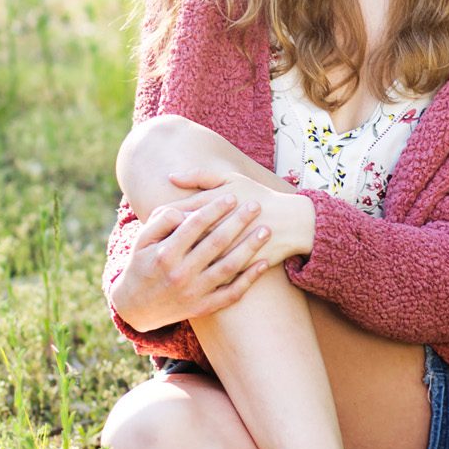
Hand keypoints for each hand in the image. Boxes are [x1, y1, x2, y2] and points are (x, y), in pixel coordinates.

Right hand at [110, 188, 275, 331]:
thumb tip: (185, 210)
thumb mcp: (141, 240)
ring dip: (250, 247)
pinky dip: (249, 279)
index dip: (215, 209)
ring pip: (229, 267)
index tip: (231, 196)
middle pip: (216, 243)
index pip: (195, 225)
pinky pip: (231, 294)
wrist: (136, 308)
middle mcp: (181, 274)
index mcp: (165, 254)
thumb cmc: (140, 266)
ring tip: (266, 230)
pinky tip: (263, 263)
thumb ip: (161, 221)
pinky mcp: (203, 308)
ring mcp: (194, 293)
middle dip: (238, 221)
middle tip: (255, 205)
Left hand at [161, 168, 312, 270]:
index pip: (175, 211)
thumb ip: (200, 176)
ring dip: (178, 256)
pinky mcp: (234, 267)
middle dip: (166, 238)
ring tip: (170, 254)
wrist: (291, 223)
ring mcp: (225, 250)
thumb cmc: (258, 196)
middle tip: (157, 238)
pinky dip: (196, 270)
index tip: (156, 219)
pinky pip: (209, 272)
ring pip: (191, 256)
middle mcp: (216, 227)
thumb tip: (171, 177)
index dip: (162, 216)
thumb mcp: (231, 179)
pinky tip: (188, 267)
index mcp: (212, 204)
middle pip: (180, 236)